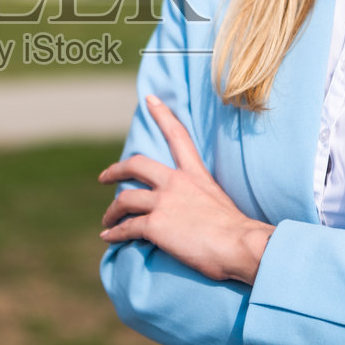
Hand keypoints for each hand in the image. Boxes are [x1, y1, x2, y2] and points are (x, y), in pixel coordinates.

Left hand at [99, 95, 273, 284]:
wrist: (241, 245)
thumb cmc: (238, 232)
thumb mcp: (219, 202)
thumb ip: (201, 200)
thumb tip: (193, 213)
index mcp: (194, 175)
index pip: (177, 136)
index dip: (162, 115)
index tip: (149, 99)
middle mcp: (175, 183)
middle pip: (136, 165)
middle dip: (115, 170)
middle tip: (103, 177)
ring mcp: (164, 202)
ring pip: (124, 199)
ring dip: (112, 211)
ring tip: (107, 222)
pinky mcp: (155, 225)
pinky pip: (126, 228)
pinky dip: (114, 234)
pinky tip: (108, 238)